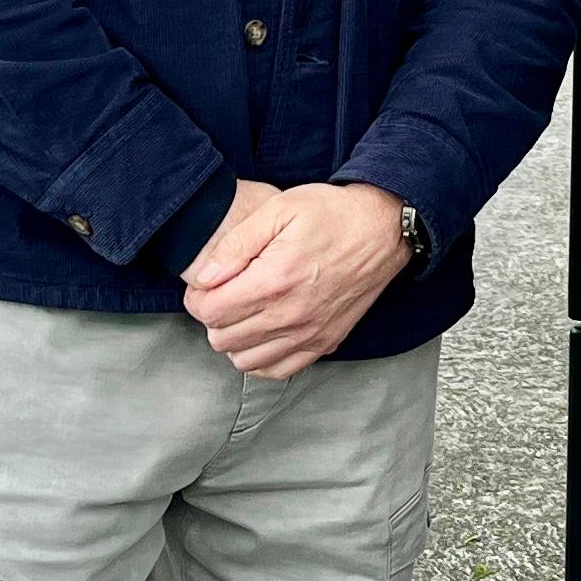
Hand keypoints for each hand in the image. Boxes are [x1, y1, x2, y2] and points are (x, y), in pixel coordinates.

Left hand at [182, 181, 410, 380]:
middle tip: (223, 294)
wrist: (383, 229)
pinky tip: (263, 332)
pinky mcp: (324, 342)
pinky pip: (277, 370)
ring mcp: (309, 334)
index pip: (210, 311)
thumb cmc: (332, 214)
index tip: (205, 285)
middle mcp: (291, 315)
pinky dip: (261, 357)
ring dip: (234, 338)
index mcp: (275, 280)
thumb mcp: (279, 209)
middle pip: (222, 339)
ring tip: (243, 311)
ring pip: (244, 360)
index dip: (197, 298)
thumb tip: (204, 277)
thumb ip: (236, 244)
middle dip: (213, 316)